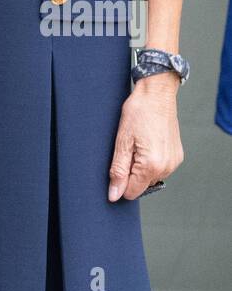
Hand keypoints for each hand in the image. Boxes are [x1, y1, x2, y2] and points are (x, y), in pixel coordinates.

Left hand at [108, 72, 183, 200]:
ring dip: (141, 167)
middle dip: (131, 173)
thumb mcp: (122, 141)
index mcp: (151, 165)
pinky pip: (160, 168)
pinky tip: (147, 143)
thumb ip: (118, 171)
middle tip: (128, 149)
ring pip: (150, 178)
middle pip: (141, 186)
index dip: (120, 182)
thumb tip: (114, 195)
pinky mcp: (177, 156)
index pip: (131, 192)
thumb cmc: (137, 113)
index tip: (118, 163)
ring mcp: (174, 162)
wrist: (157, 95)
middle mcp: (166, 168)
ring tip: (138, 144)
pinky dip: (151, 161)